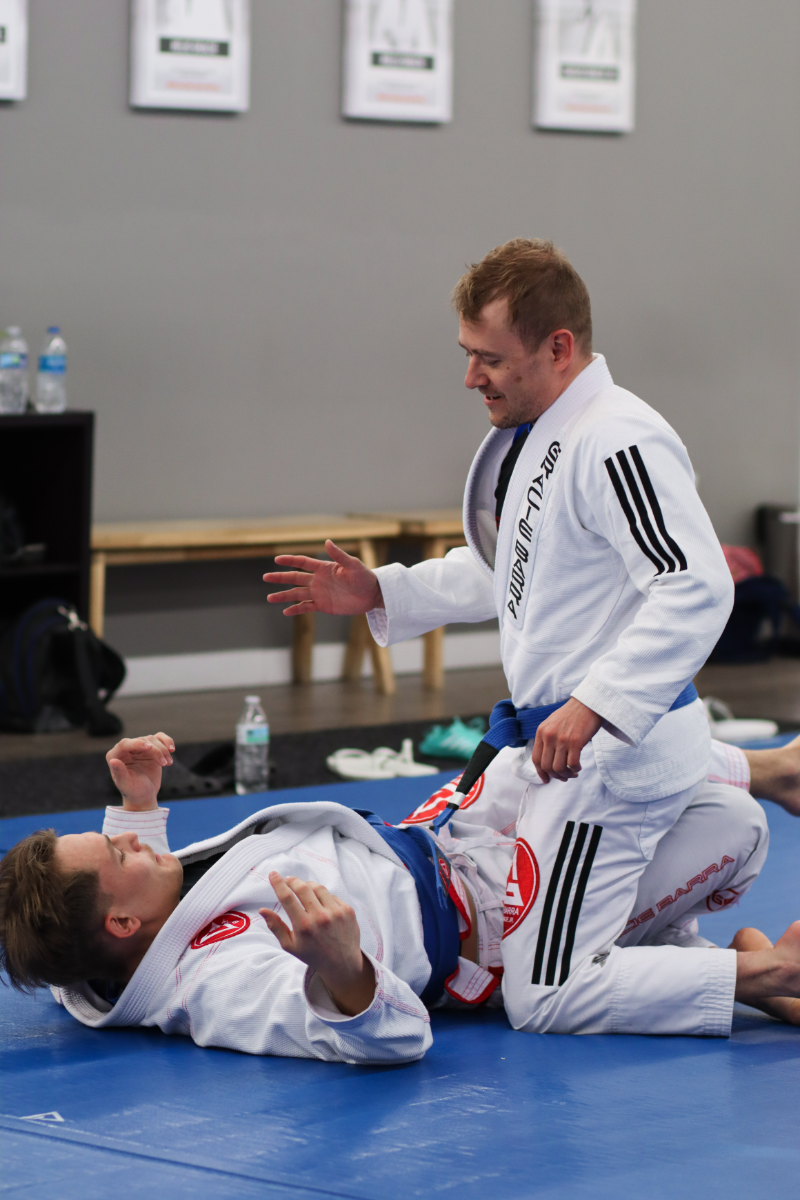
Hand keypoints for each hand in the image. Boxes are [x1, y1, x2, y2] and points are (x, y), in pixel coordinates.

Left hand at [106, 733, 173, 810]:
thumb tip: (113, 761)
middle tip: (164, 764)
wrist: (144, 795)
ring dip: (163, 750)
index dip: (137, 743)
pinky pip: (160, 738)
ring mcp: (140, 747)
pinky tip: (172, 750)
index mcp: (116, 756)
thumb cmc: (133, 791)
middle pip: (142, 740)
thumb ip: (120, 773)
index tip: (150, 747)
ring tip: (168, 763)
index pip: (125, 744)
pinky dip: (167, 741)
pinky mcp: (151, 748)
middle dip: (155, 751)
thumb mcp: (126, 785)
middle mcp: (127, 749)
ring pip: (153, 739)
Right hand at [260, 872, 375, 1016]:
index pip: (287, 898)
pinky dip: (323, 896)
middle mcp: (320, 917)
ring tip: (303, 890)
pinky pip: (332, 895)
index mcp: (304, 926)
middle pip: (303, 888)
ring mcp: (336, 913)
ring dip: (308, 886)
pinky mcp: (348, 910)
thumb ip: (276, 926)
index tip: (273, 874)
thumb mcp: (290, 946)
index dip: (278, 883)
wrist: (342, 964)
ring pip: (318, 888)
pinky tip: (320, 903)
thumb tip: (262, 910)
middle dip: (293, 880)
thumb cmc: (313, 955)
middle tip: (288, 879)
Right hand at [263, 540, 382, 616]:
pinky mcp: (323, 605)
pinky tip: (286, 612)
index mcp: (323, 568)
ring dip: (283, 596)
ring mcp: (319, 593)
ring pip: (297, 594)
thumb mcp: (353, 565)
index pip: (303, 562)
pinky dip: (296, 609)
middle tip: (265, 577)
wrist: (371, 595)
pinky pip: (306, 607)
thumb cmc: (364, 577)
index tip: (276, 560)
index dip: (290, 560)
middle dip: (280, 578)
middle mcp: (318, 580)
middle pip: (294, 578)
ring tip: (269, 598)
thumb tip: (327, 541)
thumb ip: (339, 555)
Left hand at [531, 698, 601, 783]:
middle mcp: (549, 736)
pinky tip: (579, 767)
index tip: (546, 779)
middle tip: (564, 777)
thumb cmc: (572, 715)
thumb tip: (546, 760)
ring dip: (566, 775)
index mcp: (541, 732)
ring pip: (558, 768)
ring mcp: (561, 739)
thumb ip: (547, 738)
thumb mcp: (552, 723)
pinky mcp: (575, 742)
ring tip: (573, 773)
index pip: (536, 759)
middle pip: (546, 766)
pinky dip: (575, 769)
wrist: (588, 703)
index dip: (540, 772)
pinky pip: (572, 764)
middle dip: (555, 776)